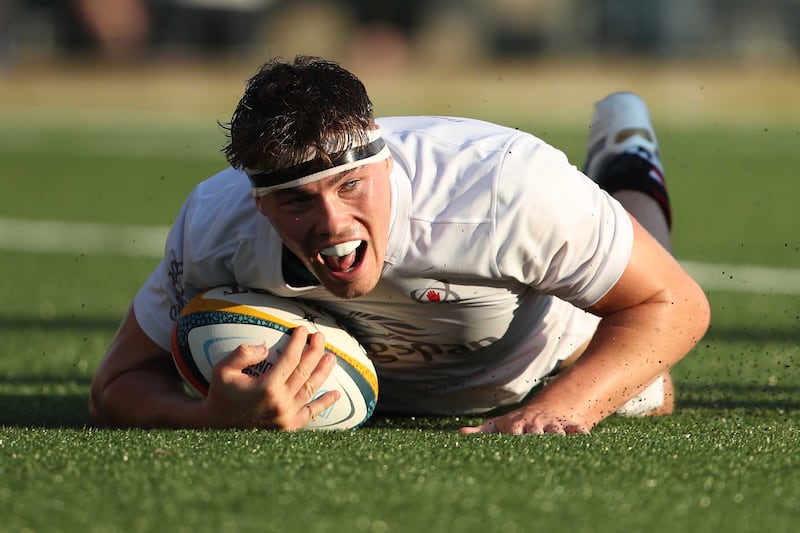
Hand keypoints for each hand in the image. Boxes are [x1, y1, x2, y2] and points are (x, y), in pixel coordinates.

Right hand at [201, 326, 339, 429]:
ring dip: (323, 372)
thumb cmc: (221, 394)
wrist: (217, 427)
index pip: (290, 359)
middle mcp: (280, 402)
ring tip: (331, 357)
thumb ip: (242, 354)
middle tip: (320, 337)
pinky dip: (324, 403)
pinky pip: (311, 413)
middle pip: (305, 371)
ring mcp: (286, 416)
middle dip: (315, 351)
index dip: (299, 342)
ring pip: (311, 389)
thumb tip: (265, 348)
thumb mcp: (222, 370)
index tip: (303, 329)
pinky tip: (336, 394)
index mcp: (266, 387)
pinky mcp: (289, 428)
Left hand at [459, 406, 589, 434]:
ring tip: (561, 443)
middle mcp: (535, 425)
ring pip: (556, 430)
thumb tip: (459, 433)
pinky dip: (580, 432)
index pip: (513, 431)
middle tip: (536, 446)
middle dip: (536, 438)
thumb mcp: (496, 425)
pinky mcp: (568, 427)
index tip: (512, 441)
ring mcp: (552, 425)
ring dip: (558, 436)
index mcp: (517, 425)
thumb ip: (480, 431)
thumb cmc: (516, 423)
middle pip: (536, 432)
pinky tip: (585, 437)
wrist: (544, 409)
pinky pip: (577, 429)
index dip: (513, 436)